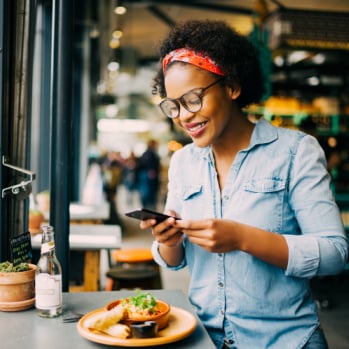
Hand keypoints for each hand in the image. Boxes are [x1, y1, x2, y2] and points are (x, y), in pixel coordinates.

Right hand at [140, 210, 183, 246]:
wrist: (179, 228)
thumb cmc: (172, 218)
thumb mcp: (172, 213)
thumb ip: (170, 212)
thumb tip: (170, 215)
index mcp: (151, 223)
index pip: (143, 225)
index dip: (147, 223)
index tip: (154, 220)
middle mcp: (154, 232)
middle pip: (156, 230)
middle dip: (165, 224)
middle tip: (172, 220)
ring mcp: (160, 239)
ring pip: (166, 235)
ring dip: (173, 230)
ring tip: (179, 225)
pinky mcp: (168, 243)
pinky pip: (172, 240)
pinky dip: (178, 235)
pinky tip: (181, 231)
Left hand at [174, 218, 288, 267]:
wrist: (240, 236)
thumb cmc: (227, 225)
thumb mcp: (215, 220)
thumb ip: (201, 223)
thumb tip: (186, 224)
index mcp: (210, 224)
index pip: (190, 224)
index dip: (181, 223)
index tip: (174, 222)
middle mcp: (209, 234)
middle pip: (190, 232)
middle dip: (184, 229)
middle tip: (178, 225)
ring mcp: (210, 243)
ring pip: (193, 239)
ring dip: (190, 235)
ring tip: (189, 230)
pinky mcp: (211, 249)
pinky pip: (199, 244)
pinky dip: (197, 240)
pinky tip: (199, 236)